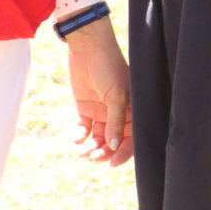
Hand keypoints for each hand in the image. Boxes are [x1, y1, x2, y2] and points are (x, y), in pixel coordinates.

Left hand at [66, 17, 131, 164]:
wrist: (88, 47)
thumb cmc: (109, 67)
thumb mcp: (117, 96)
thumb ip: (115, 122)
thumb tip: (114, 147)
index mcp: (133, 110)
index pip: (131, 138)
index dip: (123, 152)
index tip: (111, 163)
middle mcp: (119, 113)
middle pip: (114, 141)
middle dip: (104, 152)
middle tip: (93, 157)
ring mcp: (102, 111)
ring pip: (98, 138)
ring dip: (91, 147)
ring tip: (82, 151)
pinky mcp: (86, 107)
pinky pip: (84, 128)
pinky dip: (80, 135)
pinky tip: (77, 138)